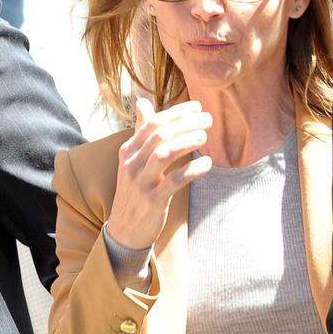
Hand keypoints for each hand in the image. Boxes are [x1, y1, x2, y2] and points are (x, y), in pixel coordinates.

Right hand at [106, 99, 212, 250]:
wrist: (124, 230)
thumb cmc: (135, 190)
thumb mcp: (133, 160)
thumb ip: (140, 132)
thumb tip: (142, 102)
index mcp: (128, 150)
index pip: (153, 123)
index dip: (177, 112)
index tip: (198, 107)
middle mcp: (132, 163)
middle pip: (159, 134)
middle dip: (186, 123)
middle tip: (208, 119)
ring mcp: (141, 182)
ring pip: (164, 154)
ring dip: (187, 141)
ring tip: (205, 136)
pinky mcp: (153, 201)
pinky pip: (174, 182)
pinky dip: (192, 170)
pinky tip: (207, 164)